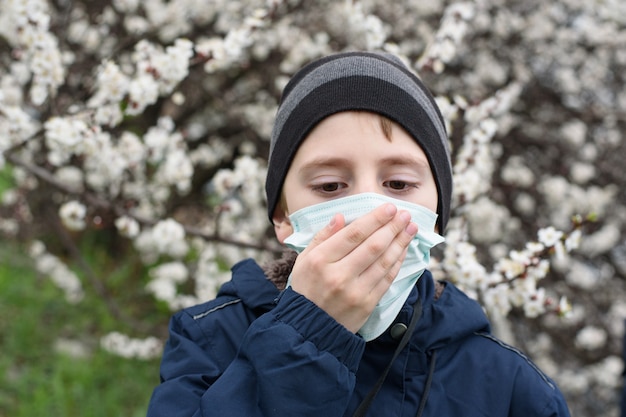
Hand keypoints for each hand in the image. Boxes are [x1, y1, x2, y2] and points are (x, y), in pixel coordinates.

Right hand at [289, 203, 417, 333]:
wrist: (309, 328)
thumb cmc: (306, 288)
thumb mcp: (304, 260)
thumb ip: (322, 237)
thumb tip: (341, 216)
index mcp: (321, 260)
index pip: (354, 234)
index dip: (375, 219)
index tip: (389, 208)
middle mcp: (339, 275)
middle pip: (373, 246)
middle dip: (393, 227)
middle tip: (405, 214)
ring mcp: (355, 291)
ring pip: (384, 261)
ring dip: (401, 242)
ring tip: (410, 228)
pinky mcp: (367, 304)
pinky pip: (387, 278)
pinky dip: (397, 262)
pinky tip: (403, 249)